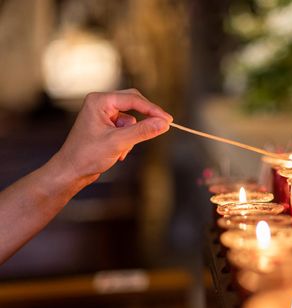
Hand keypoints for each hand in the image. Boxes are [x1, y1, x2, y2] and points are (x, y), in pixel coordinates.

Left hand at [54, 89, 172, 184]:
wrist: (71, 171)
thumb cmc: (87, 155)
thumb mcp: (119, 142)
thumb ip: (143, 131)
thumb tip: (164, 123)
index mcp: (100, 101)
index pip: (133, 99)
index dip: (153, 110)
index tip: (168, 120)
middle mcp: (101, 103)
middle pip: (134, 103)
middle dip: (145, 119)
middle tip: (163, 126)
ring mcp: (103, 114)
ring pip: (132, 118)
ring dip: (133, 134)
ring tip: (123, 149)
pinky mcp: (106, 125)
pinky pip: (126, 127)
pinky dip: (127, 140)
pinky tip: (119, 152)